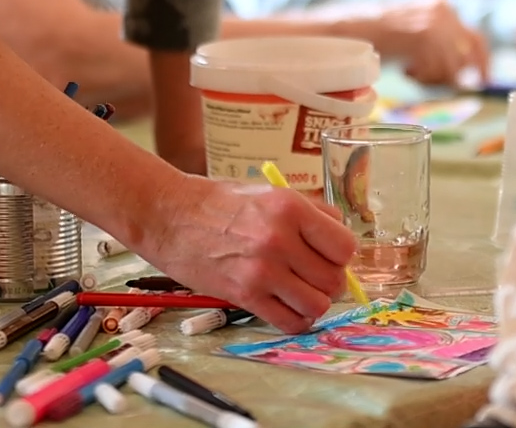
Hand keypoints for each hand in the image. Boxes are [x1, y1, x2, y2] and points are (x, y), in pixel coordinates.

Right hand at [141, 177, 356, 333]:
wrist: (170, 216)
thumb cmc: (219, 202)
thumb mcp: (270, 192)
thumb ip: (309, 212)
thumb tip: (340, 236)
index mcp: (290, 208)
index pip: (344, 246)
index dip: (341, 254)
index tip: (331, 256)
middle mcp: (280, 240)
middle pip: (333, 279)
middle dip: (329, 280)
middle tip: (314, 275)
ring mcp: (262, 271)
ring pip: (317, 305)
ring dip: (313, 302)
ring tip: (300, 291)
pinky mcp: (245, 296)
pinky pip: (289, 322)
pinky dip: (295, 320)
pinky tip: (287, 307)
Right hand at [350, 0, 487, 85]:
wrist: (352, 28)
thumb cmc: (379, 36)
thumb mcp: (415, 34)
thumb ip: (440, 46)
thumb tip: (467, 75)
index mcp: (442, 7)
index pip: (475, 38)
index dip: (482, 62)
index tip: (483, 81)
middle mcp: (442, 10)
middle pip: (469, 52)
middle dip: (462, 74)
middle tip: (458, 88)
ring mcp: (433, 21)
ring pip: (452, 64)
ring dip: (435, 77)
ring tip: (414, 74)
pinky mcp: (422, 35)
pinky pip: (435, 67)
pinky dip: (423, 76)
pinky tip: (407, 70)